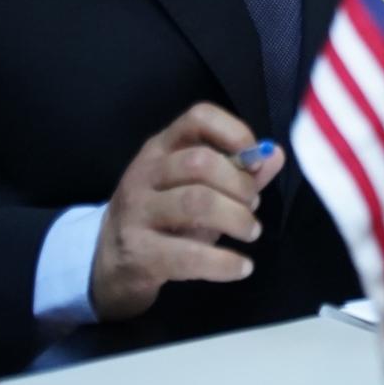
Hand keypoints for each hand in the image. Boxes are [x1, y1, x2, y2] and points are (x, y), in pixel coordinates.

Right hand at [90, 103, 283, 321]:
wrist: (108, 266)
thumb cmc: (163, 219)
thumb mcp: (198, 189)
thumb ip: (238, 171)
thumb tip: (275, 154)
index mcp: (161, 149)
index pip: (197, 117)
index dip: (235, 132)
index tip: (256, 160)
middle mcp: (144, 173)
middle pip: (200, 162)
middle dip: (240, 185)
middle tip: (253, 207)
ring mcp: (136, 213)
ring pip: (196, 203)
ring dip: (237, 219)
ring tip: (251, 232)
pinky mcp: (138, 253)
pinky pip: (187, 255)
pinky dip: (224, 263)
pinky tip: (241, 267)